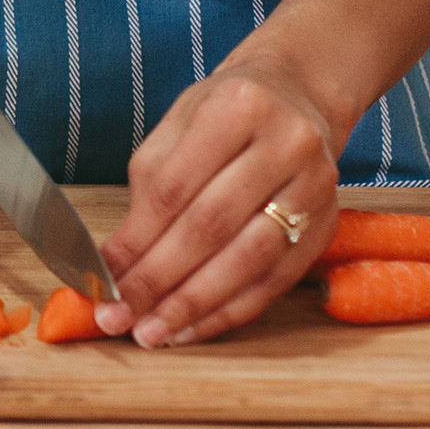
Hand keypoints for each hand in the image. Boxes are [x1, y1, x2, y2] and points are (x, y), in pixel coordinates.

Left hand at [96, 61, 338, 346]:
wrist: (297, 96)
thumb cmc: (225, 111)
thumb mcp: (179, 123)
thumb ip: (150, 183)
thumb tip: (119, 257)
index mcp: (237, 106)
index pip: (175, 187)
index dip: (136, 239)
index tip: (104, 276)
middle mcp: (286, 145)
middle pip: (212, 227)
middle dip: (159, 280)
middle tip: (120, 316)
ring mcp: (314, 188)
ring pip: (248, 260)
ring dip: (194, 305)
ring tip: (153, 332)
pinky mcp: (326, 227)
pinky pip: (274, 281)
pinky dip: (229, 310)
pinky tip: (193, 327)